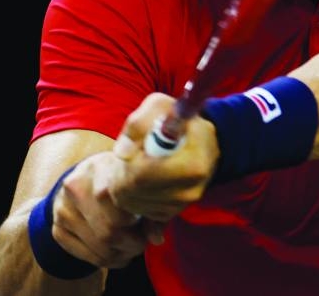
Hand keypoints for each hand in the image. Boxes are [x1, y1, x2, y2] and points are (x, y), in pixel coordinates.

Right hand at [50, 152, 163, 268]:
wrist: (80, 180)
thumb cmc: (116, 180)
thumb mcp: (133, 184)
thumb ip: (150, 209)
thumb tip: (156, 239)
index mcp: (98, 169)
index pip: (120, 205)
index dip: (139, 223)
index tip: (145, 224)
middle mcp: (74, 188)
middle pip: (110, 231)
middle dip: (132, 244)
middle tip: (141, 242)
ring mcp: (62, 210)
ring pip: (100, 248)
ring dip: (122, 255)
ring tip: (130, 248)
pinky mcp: (57, 230)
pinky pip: (88, 257)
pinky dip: (108, 262)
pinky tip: (116, 253)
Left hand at [108, 93, 219, 220]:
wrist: (198, 139)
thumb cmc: (174, 119)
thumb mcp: (158, 107)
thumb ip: (138, 123)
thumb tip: (122, 153)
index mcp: (193, 160)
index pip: (144, 174)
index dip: (126, 164)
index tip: (126, 152)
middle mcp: (192, 188)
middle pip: (136, 192)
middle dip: (120, 176)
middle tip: (122, 160)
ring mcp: (183, 203)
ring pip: (135, 204)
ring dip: (124, 186)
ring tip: (133, 165)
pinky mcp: (174, 212)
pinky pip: (140, 211)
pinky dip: (133, 197)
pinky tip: (140, 178)